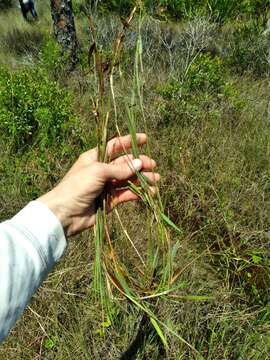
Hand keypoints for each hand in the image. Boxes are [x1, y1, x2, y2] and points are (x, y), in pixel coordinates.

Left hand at [38, 133, 159, 235]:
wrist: (65, 213)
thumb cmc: (78, 186)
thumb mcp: (98, 171)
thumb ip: (120, 168)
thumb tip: (139, 163)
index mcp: (95, 158)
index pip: (115, 146)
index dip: (129, 142)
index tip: (144, 139)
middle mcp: (102, 170)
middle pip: (125, 163)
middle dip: (140, 163)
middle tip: (153, 165)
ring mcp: (106, 186)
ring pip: (128, 179)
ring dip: (142, 179)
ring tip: (156, 180)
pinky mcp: (110, 200)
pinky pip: (127, 194)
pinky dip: (138, 192)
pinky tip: (149, 192)